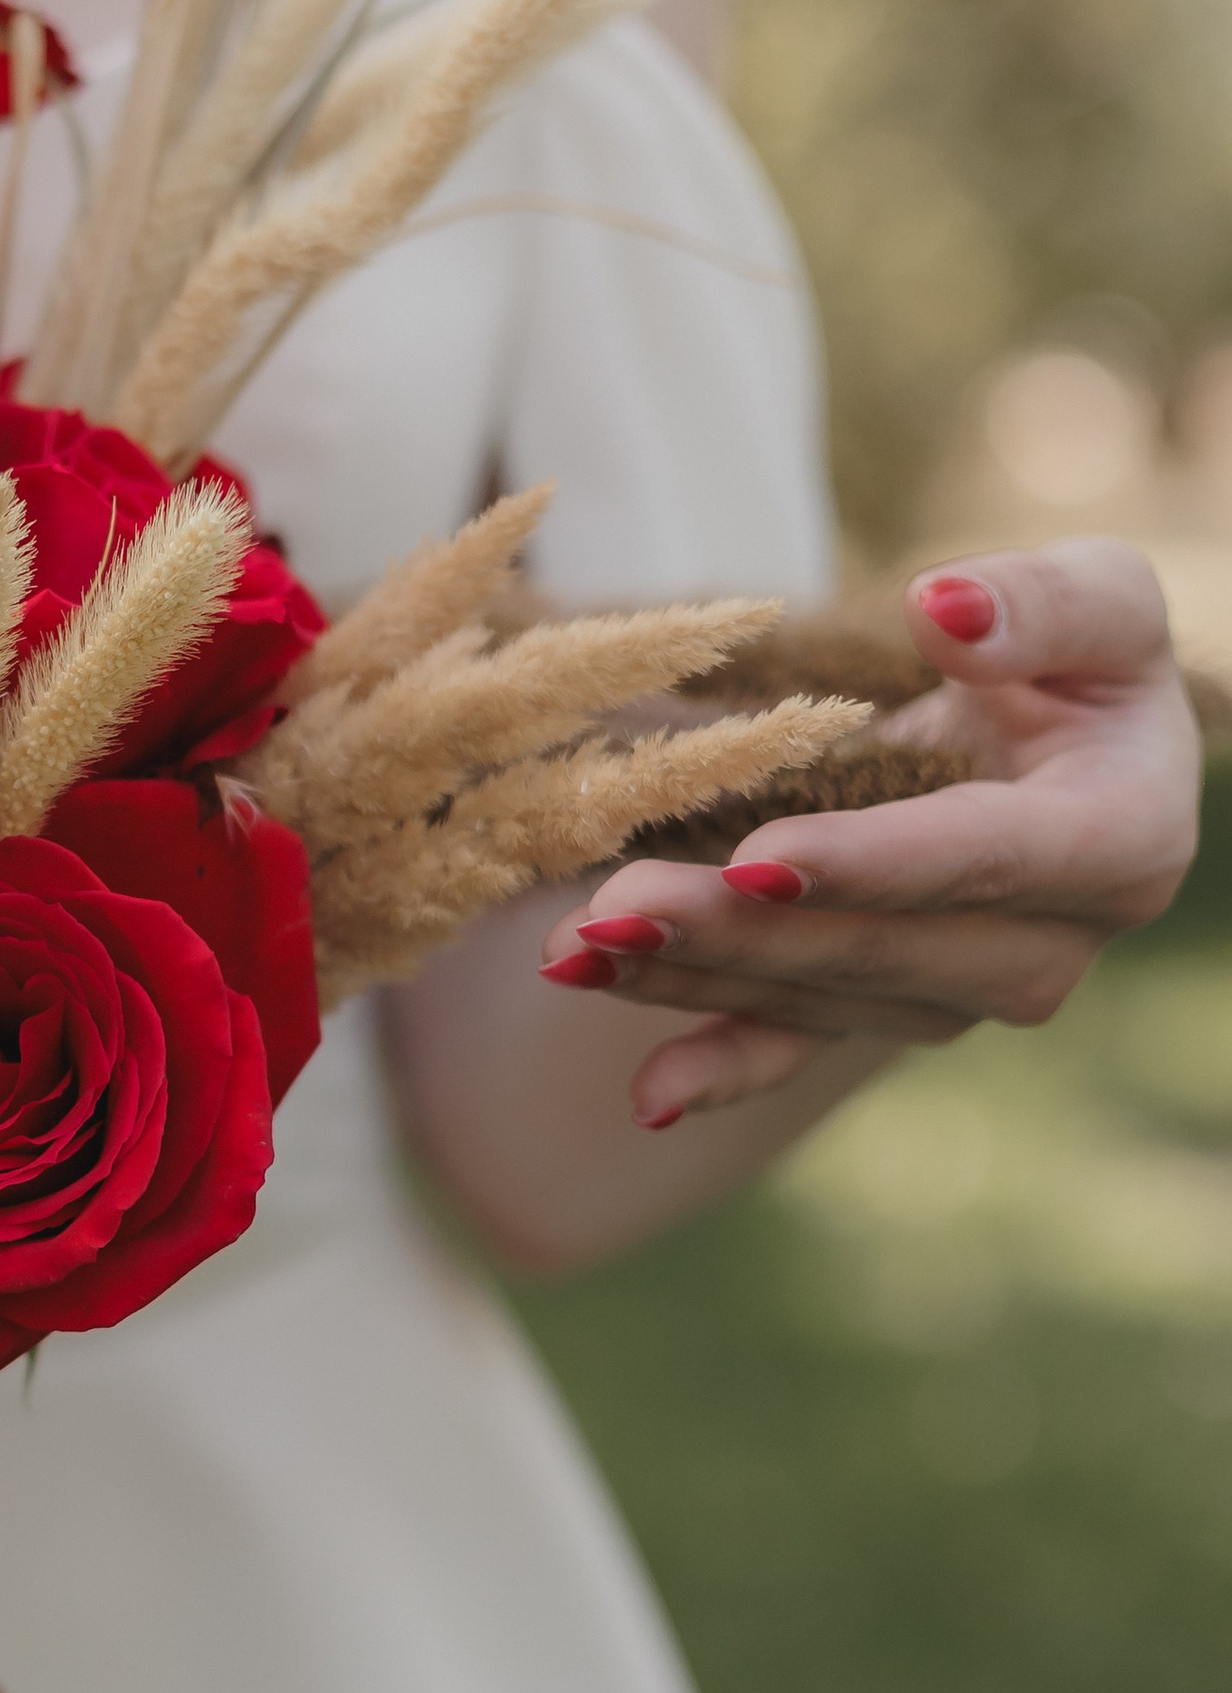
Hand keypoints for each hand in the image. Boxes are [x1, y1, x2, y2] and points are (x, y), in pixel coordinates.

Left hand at [535, 537, 1202, 1123]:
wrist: (1068, 743)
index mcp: (1116, 845)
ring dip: (691, 979)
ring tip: (575, 949)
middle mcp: (1045, 949)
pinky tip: (646, 1093)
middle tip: (615, 905)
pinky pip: (800, 1046)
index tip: (756, 858)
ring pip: (815, 998)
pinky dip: (720, 1065)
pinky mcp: (889, 1008)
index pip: (984, 859)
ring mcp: (960, 994)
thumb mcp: (1102, 599)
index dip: (869, 863)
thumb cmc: (1082, 656)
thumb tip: (943, 608)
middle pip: (876, 948)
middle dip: (738, 932)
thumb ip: (1044, 603)